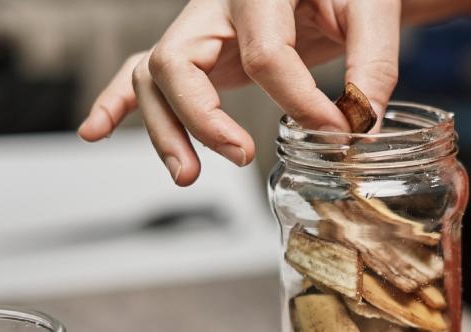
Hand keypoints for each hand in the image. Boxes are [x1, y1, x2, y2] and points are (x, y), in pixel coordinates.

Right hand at [77, 0, 401, 185]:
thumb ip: (373, 62)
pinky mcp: (197, 48)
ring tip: (187, 175)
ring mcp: (199, 26)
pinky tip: (97, 131)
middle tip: (241, 155)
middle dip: (202, 118)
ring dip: (164, 128)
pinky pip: (142, 70)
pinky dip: (117, 102)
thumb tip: (360, 124)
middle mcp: (217, 4)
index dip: (299, 101)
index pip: (266, 53)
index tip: (335, 132)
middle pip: (180, 61)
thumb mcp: (372, 8)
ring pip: (155, 74)